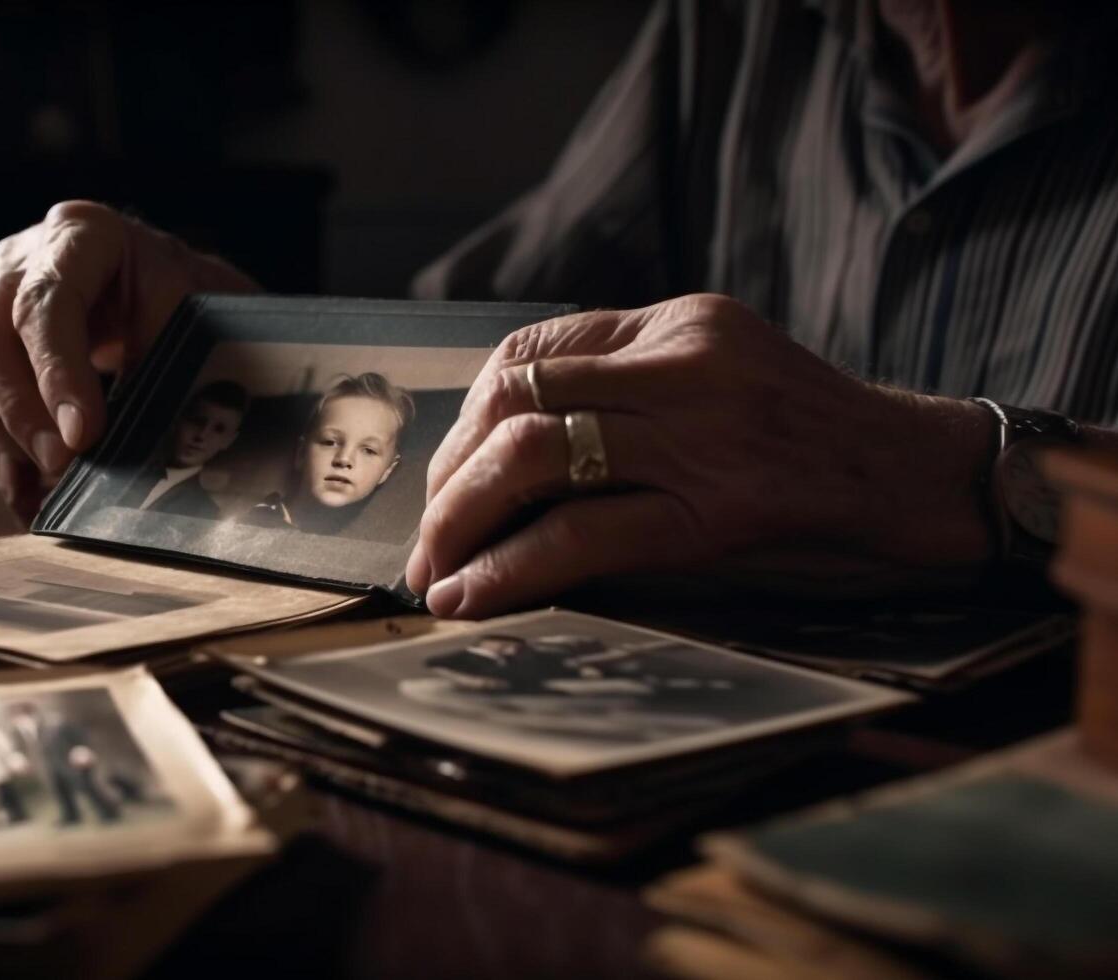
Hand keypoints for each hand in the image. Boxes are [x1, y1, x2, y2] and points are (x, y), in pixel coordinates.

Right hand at [0, 200, 258, 518]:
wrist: (181, 290)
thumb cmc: (192, 294)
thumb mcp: (195, 308)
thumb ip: (172, 357)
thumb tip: (165, 435)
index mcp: (80, 235)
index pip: (49, 301)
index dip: (59, 370)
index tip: (84, 433)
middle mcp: (24, 264)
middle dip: (24, 413)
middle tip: (63, 463)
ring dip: (13, 441)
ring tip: (55, 490)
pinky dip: (10, 463)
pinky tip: (32, 503)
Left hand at [405, 294, 994, 617]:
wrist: (919, 478)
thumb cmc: (809, 438)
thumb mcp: (718, 376)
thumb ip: (629, 388)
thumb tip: (507, 449)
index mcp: (675, 323)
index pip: (530, 354)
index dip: (467, 419)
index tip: (445, 476)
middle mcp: (680, 363)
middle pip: (514, 403)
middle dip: (448, 476)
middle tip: (425, 537)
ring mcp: (701, 433)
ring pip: (534, 459)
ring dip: (461, 520)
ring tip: (434, 571)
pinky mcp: (718, 509)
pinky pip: (584, 535)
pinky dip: (511, 569)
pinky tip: (470, 598)